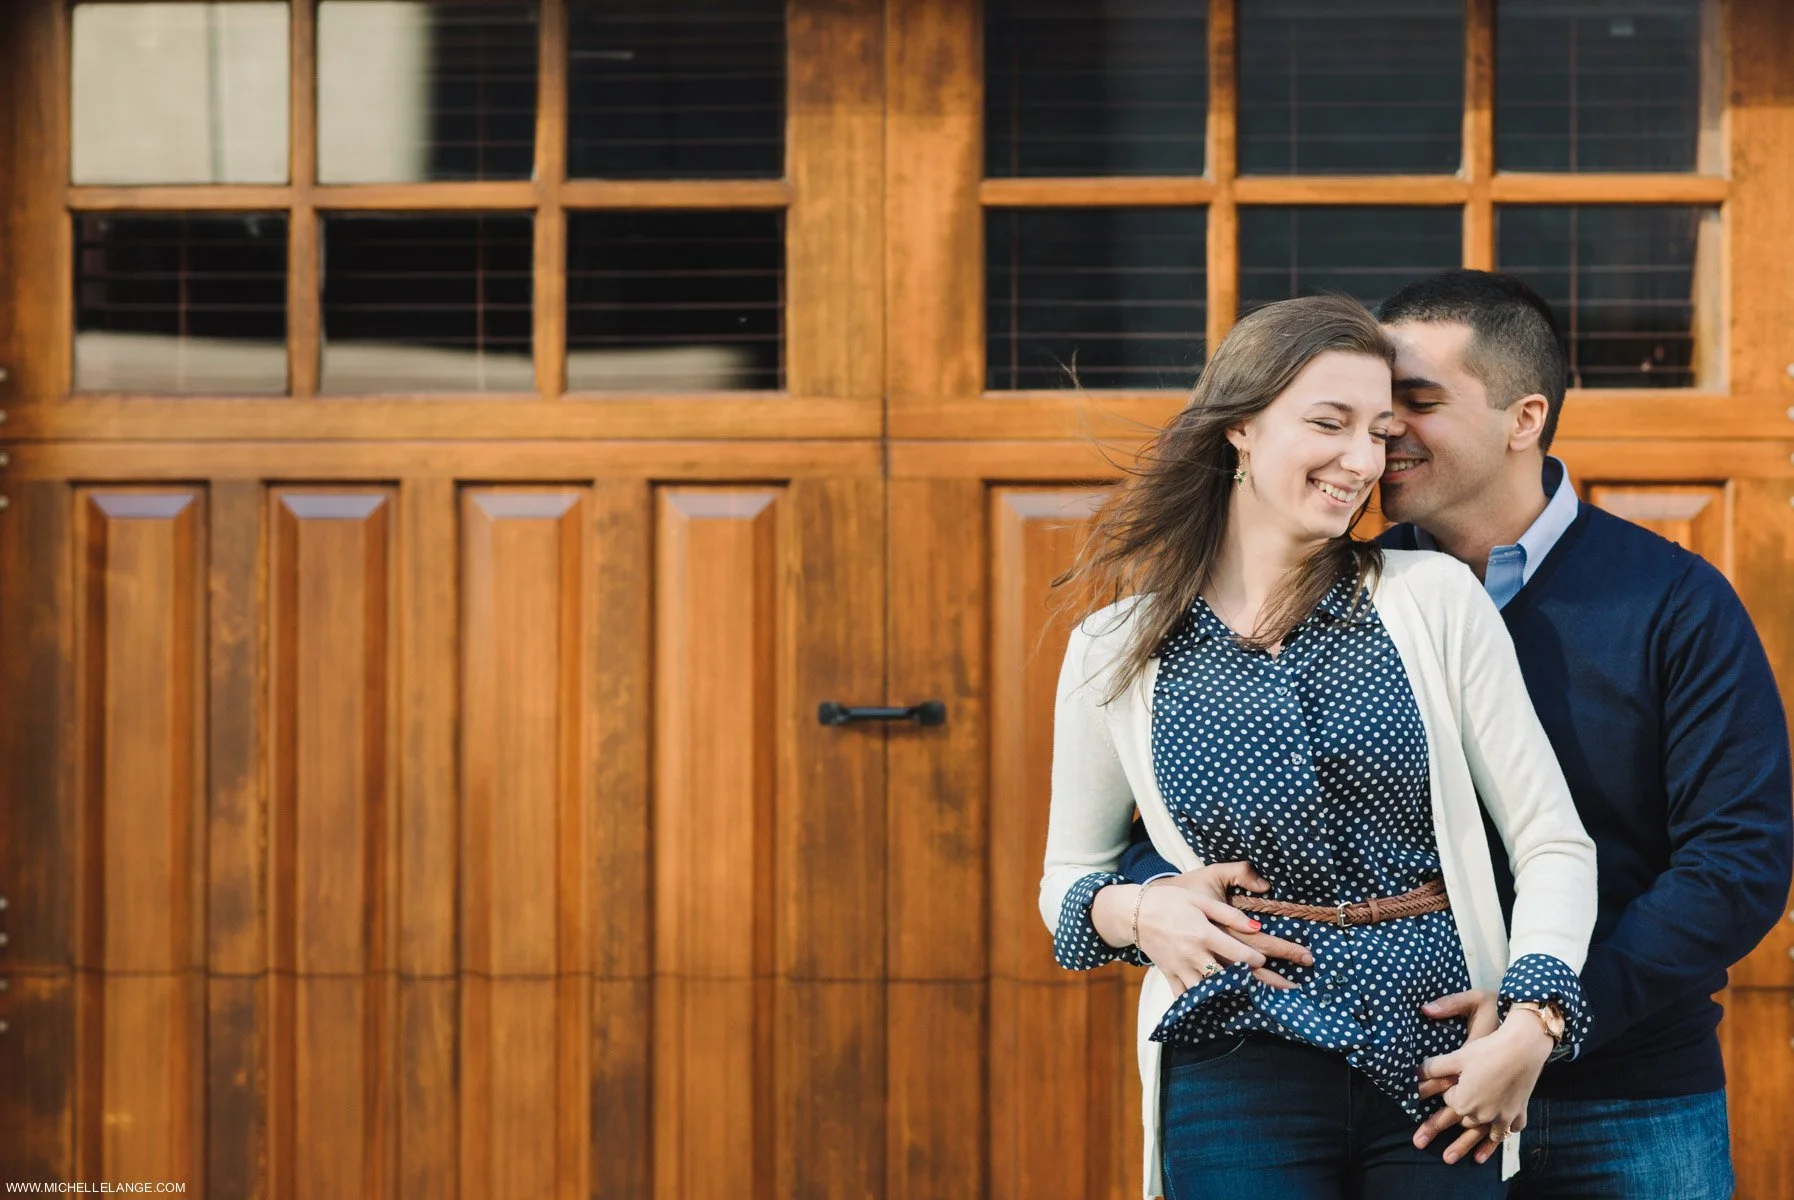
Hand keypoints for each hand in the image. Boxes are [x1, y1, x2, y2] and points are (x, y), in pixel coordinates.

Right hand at [1141, 862, 1314, 993]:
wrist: (1134, 913)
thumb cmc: (1171, 901)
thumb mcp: (1201, 899)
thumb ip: (1229, 913)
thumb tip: (1258, 927)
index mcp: (1203, 932)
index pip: (1239, 951)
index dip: (1261, 959)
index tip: (1283, 964)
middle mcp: (1194, 954)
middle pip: (1233, 975)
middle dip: (1264, 984)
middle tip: (1290, 991)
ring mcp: (1182, 969)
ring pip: (1213, 991)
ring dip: (1237, 1000)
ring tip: (1264, 1008)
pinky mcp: (1172, 976)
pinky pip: (1189, 998)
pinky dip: (1205, 1009)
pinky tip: (1223, 1017)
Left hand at [1416, 1012, 1553, 1163]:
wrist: (1523, 1050)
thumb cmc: (1487, 1051)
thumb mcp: (1456, 1057)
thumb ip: (1434, 1068)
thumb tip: (1414, 1073)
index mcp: (1462, 1102)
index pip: (1448, 1102)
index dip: (1444, 1092)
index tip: (1439, 1089)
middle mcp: (1480, 1115)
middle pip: (1460, 1123)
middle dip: (1440, 1129)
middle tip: (1420, 1144)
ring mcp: (1501, 1117)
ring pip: (1481, 1134)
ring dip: (1467, 1146)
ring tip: (1455, 1159)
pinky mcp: (1517, 1114)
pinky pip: (1507, 1132)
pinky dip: (1499, 1140)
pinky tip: (1496, 1142)